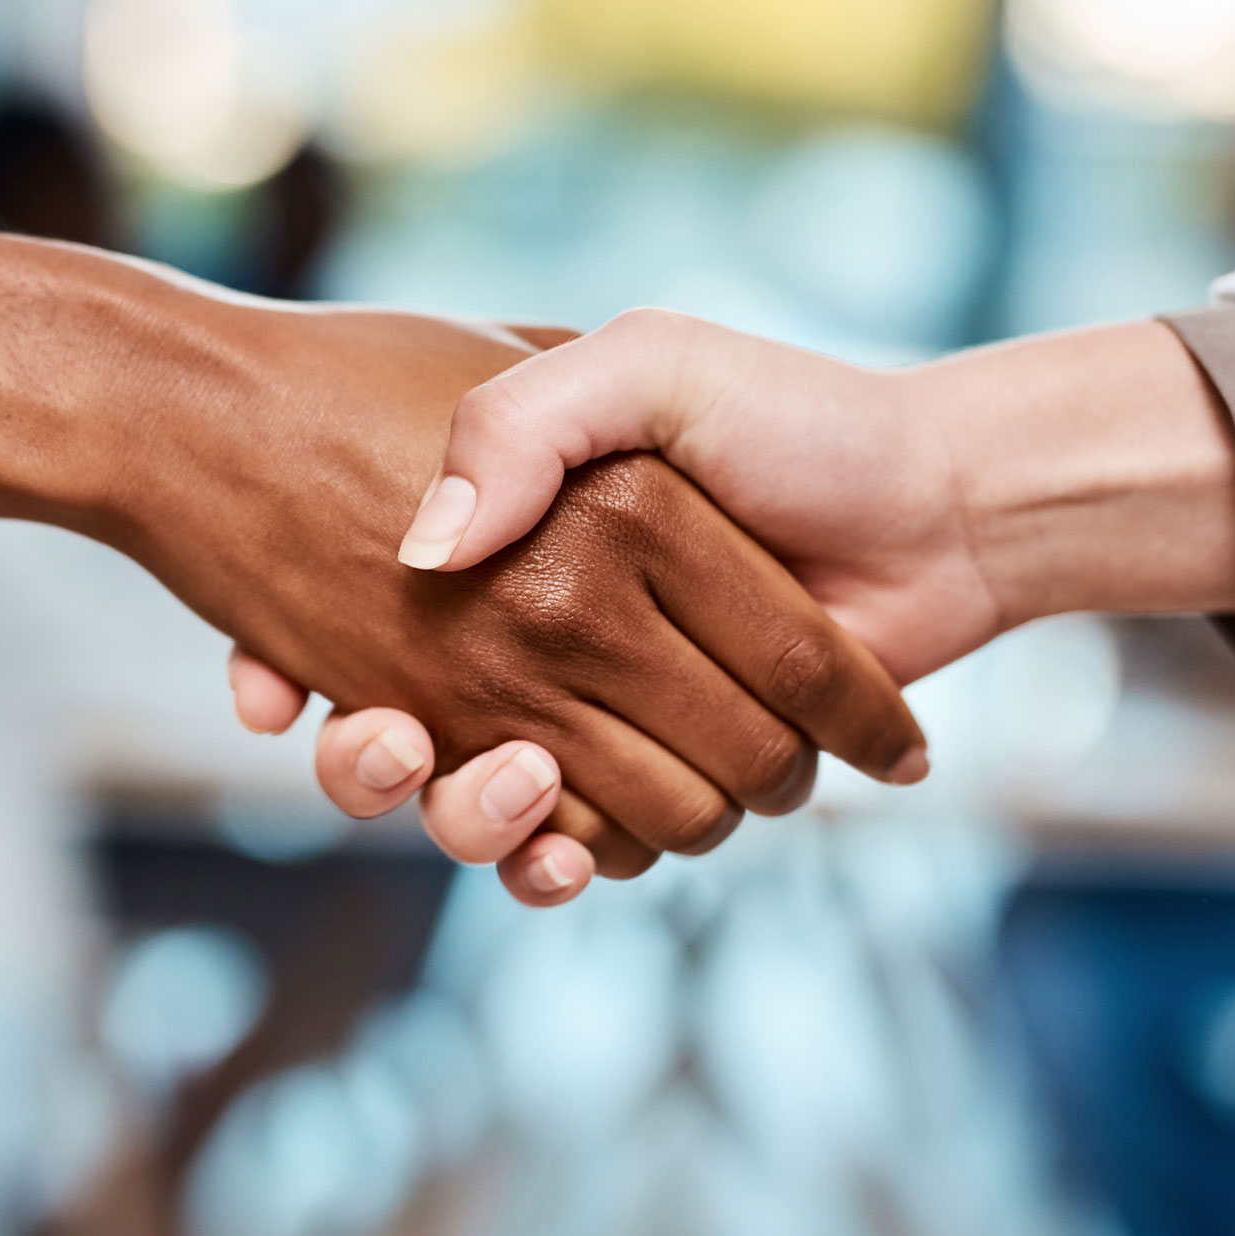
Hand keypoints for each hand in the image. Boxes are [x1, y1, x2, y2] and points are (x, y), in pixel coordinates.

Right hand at [250, 310, 1234, 904]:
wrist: (933, 504)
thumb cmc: (793, 421)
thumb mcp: (645, 368)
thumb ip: (525, 422)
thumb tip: (426, 557)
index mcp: (527, 544)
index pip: (384, 628)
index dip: (321, 669)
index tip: (301, 694)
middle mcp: (549, 632)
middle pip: (424, 741)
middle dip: (394, 767)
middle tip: (395, 742)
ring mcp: (605, 709)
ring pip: (495, 810)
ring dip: (480, 825)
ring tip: (515, 785)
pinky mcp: (667, 772)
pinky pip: (581, 849)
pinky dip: (557, 867)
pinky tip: (566, 852)